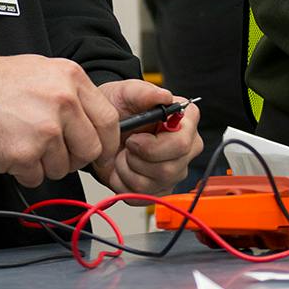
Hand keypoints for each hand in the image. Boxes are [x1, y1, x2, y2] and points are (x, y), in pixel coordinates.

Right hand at [0, 53, 117, 187]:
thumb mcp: (44, 70)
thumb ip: (71, 93)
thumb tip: (93, 122)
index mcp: (72, 80)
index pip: (109, 120)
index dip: (108, 142)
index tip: (102, 152)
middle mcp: (64, 103)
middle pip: (90, 150)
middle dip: (75, 158)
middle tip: (56, 153)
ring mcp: (45, 130)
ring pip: (62, 167)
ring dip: (44, 165)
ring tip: (24, 144)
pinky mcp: (24, 153)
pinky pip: (35, 177)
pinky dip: (23, 171)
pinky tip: (10, 151)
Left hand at [91, 80, 204, 200]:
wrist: (103, 130)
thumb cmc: (119, 109)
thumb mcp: (125, 93)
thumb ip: (143, 92)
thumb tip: (164, 96)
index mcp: (186, 122)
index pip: (182, 144)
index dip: (154, 146)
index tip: (134, 138)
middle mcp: (186, 148)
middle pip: (169, 169)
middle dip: (137, 159)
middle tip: (127, 144)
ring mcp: (174, 171)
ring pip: (151, 184)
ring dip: (126, 169)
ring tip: (123, 153)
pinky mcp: (159, 189)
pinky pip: (139, 196)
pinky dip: (122, 183)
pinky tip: (122, 167)